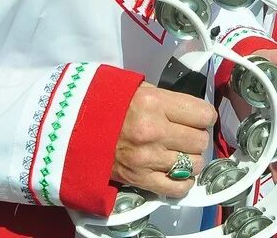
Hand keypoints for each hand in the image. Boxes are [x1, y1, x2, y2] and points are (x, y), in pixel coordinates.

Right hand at [112, 83, 215, 197]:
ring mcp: (147, 158)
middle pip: (200, 140)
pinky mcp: (139, 179)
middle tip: (185, 134)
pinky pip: (177, 187)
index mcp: (154, 103)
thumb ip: (168, 100)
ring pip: (193, 164)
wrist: (73, 127)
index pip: (203, 114)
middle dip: (196, 137)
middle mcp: (153, 131)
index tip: (197, 117)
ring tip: (179, 152)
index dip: (203, 116)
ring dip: (190, 159)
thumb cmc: (108, 104)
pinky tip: (177, 172)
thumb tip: (195, 111)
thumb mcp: (139, 89)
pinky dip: (182, 182)